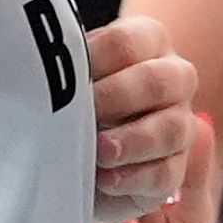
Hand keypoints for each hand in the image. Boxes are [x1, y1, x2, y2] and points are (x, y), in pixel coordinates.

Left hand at [84, 15, 200, 222]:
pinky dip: (134, 177)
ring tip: (100, 152)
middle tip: (88, 112)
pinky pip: (165, 173)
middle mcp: (173, 78)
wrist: (83, 151)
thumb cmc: (75, 104)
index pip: (127, 42)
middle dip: (119, 97)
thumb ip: (66, 72)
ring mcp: (180, 124)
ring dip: (134, 141)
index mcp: (147, 43)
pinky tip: (106, 179)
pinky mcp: (174, 168)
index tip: (65, 79)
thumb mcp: (69, 80)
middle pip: (160, 80)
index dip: (96, 60)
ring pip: (172, 129)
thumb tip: (42, 74)